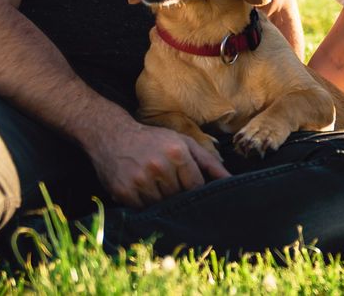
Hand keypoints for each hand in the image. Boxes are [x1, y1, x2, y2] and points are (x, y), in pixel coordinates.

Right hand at [83, 120, 229, 207]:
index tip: (189, 188)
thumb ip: (209, 162)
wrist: (112, 135)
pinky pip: (142, 209)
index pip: (196, 186)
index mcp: (177, 153)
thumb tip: (231, 181)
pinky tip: (140, 188)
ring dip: (160, 200)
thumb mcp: (183, 142)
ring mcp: (140, 180)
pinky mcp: (123, 191)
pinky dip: (143, 203)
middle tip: (166, 183)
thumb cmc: (153, 140)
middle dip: (176, 194)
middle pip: (179, 197)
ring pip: (161, 205)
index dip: (193, 189)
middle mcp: (159, 166)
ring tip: (153, 183)